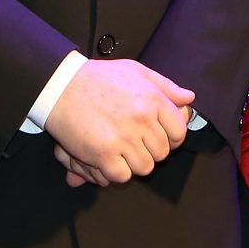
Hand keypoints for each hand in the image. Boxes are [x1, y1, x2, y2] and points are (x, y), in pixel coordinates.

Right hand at [43, 59, 192, 187]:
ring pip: (145, 167)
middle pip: (162, 153)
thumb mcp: (134, 71)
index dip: (172, 138)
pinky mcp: (103, 154)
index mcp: (153, 99)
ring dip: (133, 163)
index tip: (159, 138)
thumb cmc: (96, 78)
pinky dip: (114, 172)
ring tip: (119, 150)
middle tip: (132, 143)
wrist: (60, 87)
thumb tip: (189, 98)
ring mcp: (123, 138)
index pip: (179, 132)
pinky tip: (106, 158)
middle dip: (149, 150)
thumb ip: (165, 86)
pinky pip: (122, 176)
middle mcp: (142, 119)